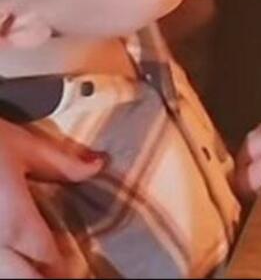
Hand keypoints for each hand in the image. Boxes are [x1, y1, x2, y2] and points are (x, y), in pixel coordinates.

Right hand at [0, 118, 102, 278]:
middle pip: (22, 279)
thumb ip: (64, 163)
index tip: (75, 270)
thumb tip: (98, 165)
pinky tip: (8, 262)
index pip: (46, 258)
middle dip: (43, 277)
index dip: (63, 268)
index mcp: (15, 223)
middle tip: (58, 273)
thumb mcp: (25, 147)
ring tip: (34, 269)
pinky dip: (2, 268)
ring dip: (19, 276)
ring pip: (1, 278)